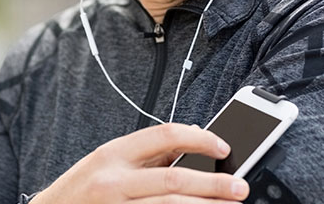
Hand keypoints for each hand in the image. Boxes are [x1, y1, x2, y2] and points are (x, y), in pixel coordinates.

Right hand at [32, 123, 248, 202]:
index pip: (164, 135)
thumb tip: (193, 139)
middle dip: (213, 185)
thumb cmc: (82, 188)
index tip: (223, 147)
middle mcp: (113, 182)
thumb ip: (148, 153)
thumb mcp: (108, 161)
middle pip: (173, 182)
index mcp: (113, 153)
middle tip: (240, 188)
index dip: (199, 139)